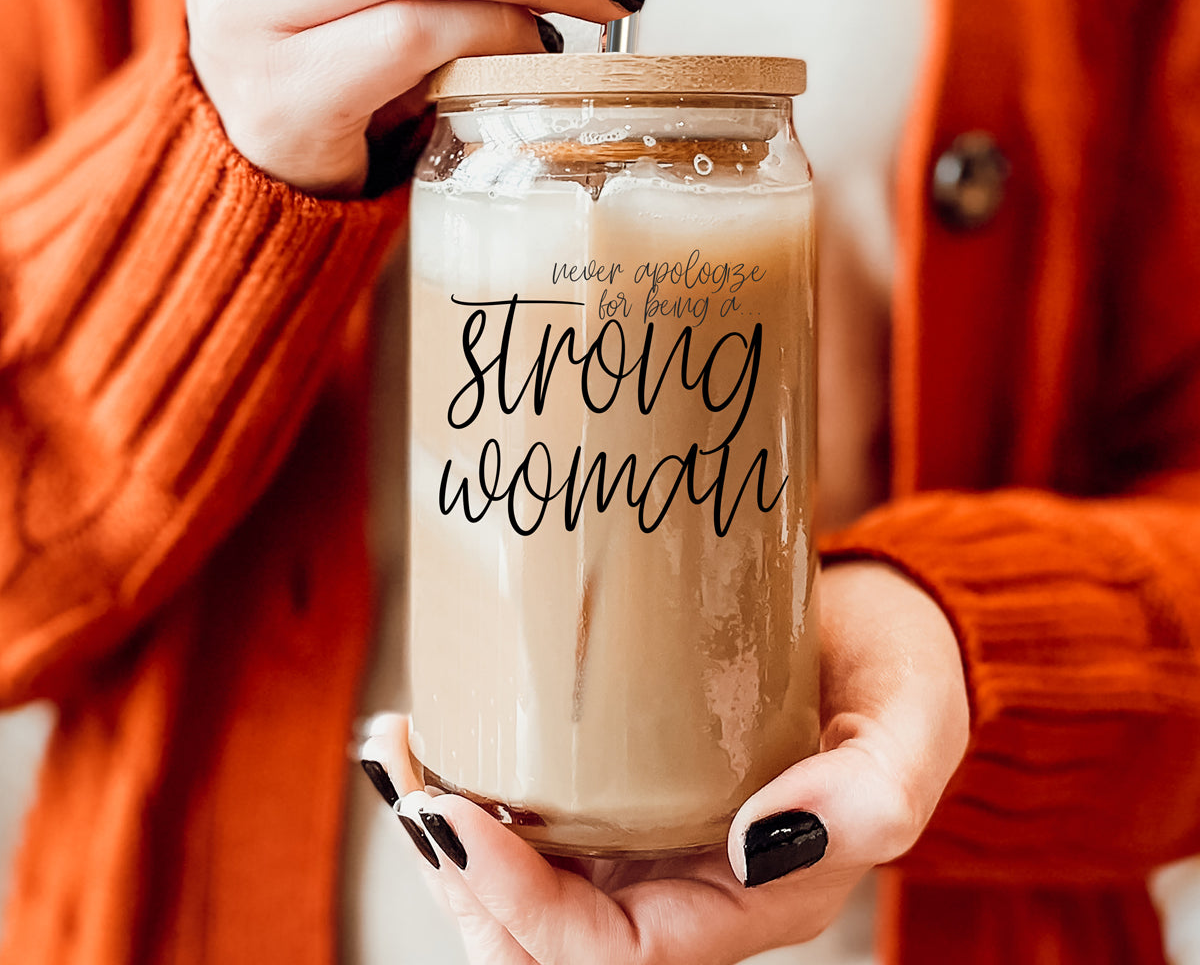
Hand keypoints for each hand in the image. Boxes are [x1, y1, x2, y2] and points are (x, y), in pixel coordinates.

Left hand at [360, 562, 969, 963]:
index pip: (614, 950)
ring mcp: (645, 831)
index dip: (523, 909)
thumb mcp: (911, 732)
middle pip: (544, 936)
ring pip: (523, 879)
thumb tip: (757, 845)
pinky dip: (472, 781)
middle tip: (410, 783)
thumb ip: (870, 795)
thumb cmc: (899, 683)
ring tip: (396, 749)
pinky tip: (433, 728)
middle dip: (461, 878)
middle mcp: (682, 880)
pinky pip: (533, 811)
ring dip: (447, 831)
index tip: (455, 820)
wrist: (877, 632)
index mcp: (746, 898)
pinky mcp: (623, 776)